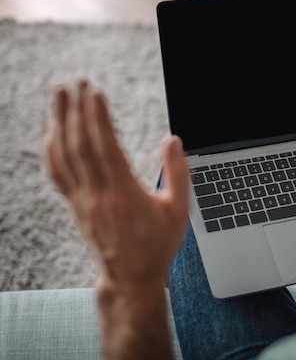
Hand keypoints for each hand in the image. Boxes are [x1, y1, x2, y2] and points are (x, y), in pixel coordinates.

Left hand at [43, 80, 189, 290]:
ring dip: (60, 122)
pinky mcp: (75, 204)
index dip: (97, 119)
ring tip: (61, 95)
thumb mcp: (179, 211)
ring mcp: (82, 200)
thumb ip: (179, 174)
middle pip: (80, 146)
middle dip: (77, 111)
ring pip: (64, 156)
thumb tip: (173, 141)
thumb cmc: (157, 244)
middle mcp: (98, 195)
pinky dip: (52, 148)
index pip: (105, 148)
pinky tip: (53, 129)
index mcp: (124, 194)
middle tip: (78, 83)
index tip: (94, 93)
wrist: (131, 276)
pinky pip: (57, 172)